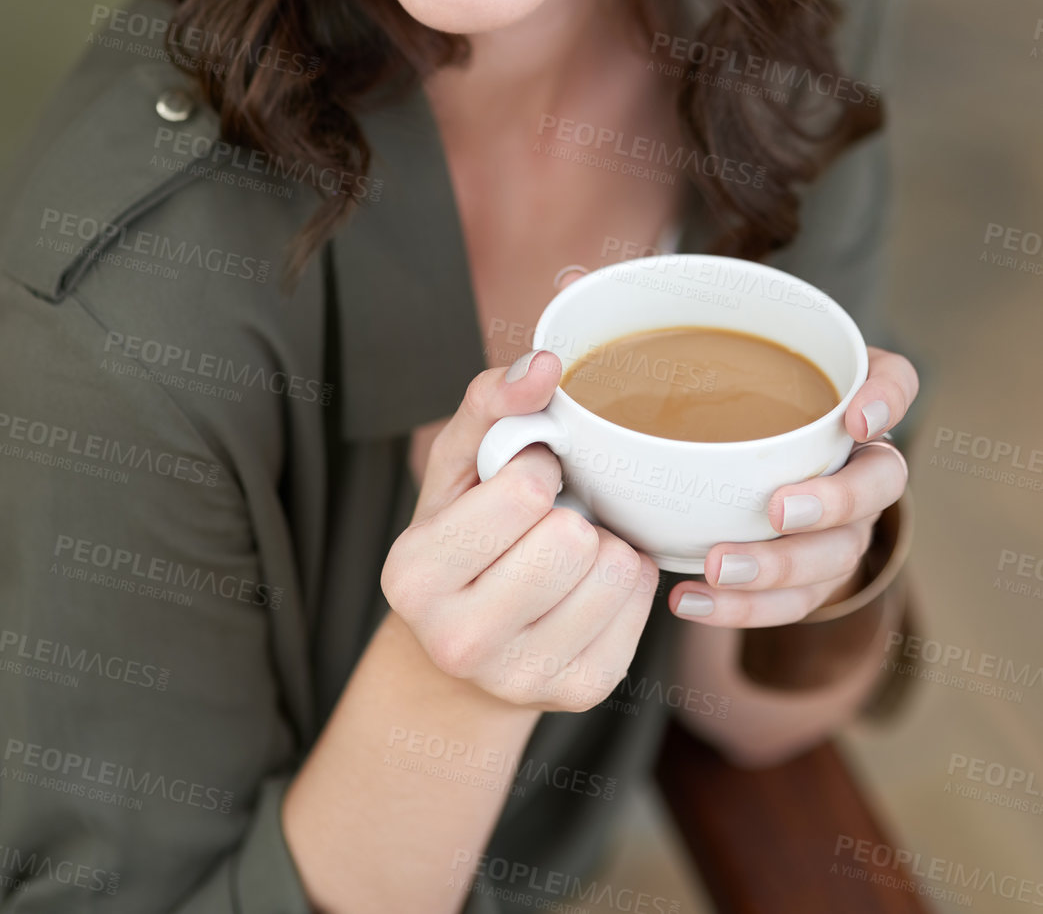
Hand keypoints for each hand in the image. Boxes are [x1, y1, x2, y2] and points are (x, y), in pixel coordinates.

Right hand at [381, 352, 659, 710]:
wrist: (462, 653)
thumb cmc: (463, 536)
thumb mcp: (457, 465)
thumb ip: (492, 401)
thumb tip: (545, 364)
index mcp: (415, 574)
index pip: (523, 492)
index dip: (536, 470)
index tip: (522, 484)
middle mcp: (459, 640)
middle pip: (572, 539)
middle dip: (570, 512)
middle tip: (547, 522)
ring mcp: (521, 678)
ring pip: (616, 569)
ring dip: (603, 543)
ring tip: (568, 554)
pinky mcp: (579, 692)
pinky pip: (642, 603)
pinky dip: (626, 580)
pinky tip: (588, 586)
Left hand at [669, 344, 917, 626]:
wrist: (732, 476)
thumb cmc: (717, 395)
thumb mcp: (698, 351)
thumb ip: (645, 317)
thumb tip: (570, 278)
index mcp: (841, 390)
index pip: (893, 379)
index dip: (886, 397)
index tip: (853, 415)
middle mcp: (857, 458)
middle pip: (880, 483)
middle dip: (834, 501)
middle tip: (776, 508)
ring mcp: (844, 523)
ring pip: (839, 552)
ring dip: (781, 566)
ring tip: (718, 567)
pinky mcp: (814, 575)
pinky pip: (796, 601)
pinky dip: (746, 608)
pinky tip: (691, 601)